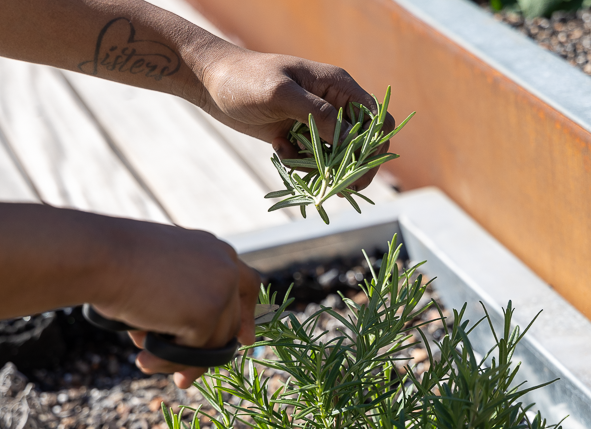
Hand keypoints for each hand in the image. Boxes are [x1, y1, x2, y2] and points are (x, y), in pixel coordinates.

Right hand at [89, 224, 259, 387]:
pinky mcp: (207, 314)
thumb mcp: (160, 274)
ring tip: (144, 364)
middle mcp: (225, 267)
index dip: (248, 314)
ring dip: (179, 360)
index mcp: (215, 251)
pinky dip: (168, 360)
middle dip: (206, 354)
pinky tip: (142, 356)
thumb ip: (183, 296)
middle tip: (182, 379)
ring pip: (213, 343)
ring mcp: (220, 290)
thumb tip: (188, 341)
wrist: (99, 256)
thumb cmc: (116, 262)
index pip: (247, 284)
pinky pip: (195, 353)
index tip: (246, 340)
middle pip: (230, 322)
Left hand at [199, 48, 395, 191]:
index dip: (375, 145)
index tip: (357, 165)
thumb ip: (317, 114)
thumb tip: (348, 139)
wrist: (213, 83)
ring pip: (337, 157)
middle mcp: (333, 105)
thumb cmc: (246, 79)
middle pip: (363, 145)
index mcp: (338, 87)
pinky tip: (279, 148)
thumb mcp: (281, 94)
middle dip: (350, 167)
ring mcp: (316, 122)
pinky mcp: (299, 137)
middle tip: (335, 187)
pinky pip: (313, 160)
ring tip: (292, 158)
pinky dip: (300, 163)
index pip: (377, 119)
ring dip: (320, 167)